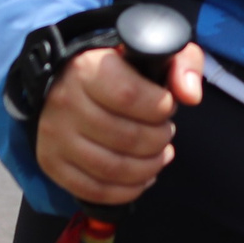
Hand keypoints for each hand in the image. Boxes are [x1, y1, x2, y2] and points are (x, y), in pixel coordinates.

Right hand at [35, 41, 205, 206]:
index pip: (129, 97)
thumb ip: (180, 63)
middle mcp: (65, 103)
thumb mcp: (151, 52)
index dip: (159, 107)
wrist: (64, 80)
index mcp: (87, 69)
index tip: (167, 104)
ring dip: (148, 167)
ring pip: (113, 169)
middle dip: (159, 139)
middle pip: (126, 138)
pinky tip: (142, 176)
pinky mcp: (52, 163)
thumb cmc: (115, 67)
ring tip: (159, 154)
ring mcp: (55, 137)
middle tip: (165, 132)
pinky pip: (95, 190)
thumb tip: (191, 95)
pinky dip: (127, 190)